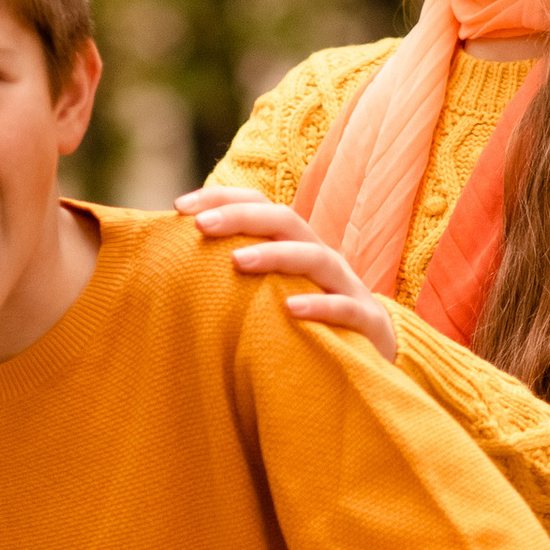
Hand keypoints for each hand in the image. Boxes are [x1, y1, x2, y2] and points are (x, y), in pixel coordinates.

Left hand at [177, 188, 399, 361]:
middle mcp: (320, 256)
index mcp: (295, 245)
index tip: (178, 207)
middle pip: (284, 221)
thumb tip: (176, 260)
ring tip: (238, 261)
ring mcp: (344, 285)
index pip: (259, 206)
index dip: (222, 199)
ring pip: (314, 257)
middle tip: (201, 225)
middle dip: (241, 218)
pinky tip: (291, 309)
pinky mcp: (363, 320)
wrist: (373, 350)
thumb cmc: (309, 317)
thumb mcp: (274, 288)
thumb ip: (239, 270)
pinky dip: (318, 304)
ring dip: (275, 255)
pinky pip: (342, 307)